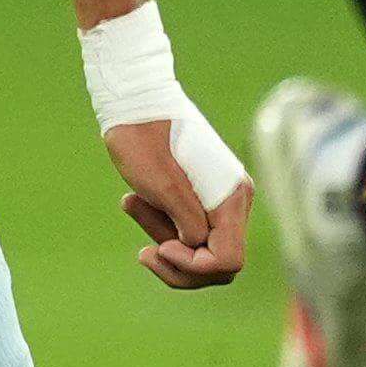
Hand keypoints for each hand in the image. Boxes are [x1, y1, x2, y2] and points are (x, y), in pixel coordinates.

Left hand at [103, 103, 251, 289]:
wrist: (134, 99)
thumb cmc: (142, 138)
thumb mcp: (161, 186)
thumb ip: (187, 223)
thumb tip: (197, 249)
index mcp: (231, 197)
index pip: (228, 260)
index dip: (194, 267)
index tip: (160, 248)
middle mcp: (235, 200)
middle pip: (218, 263)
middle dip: (179, 265)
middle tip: (143, 251)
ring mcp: (221, 199)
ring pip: (201, 249)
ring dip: (165, 241)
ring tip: (130, 204)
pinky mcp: (203, 196)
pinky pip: (188, 229)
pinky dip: (161, 226)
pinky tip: (132, 202)